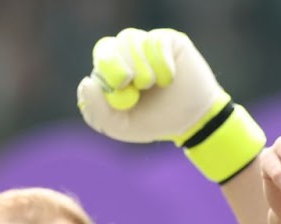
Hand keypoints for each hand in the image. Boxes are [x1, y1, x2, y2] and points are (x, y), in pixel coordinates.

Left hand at [77, 28, 228, 142]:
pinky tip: (170, 78)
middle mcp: (125, 53)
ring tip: (156, 85)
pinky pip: (156, 41)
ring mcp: (145, 45)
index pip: (100, 59)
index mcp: (111, 70)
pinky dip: (161, 64)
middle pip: (108, 45)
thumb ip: (97, 113)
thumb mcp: (122, 127)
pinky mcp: (167, 40)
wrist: (194, 121)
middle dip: (118, 66)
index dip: (107, 71)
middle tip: (134, 83)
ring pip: (130, 41)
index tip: (122, 90)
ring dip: (143, 69)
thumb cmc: (156, 122)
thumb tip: (87, 83)